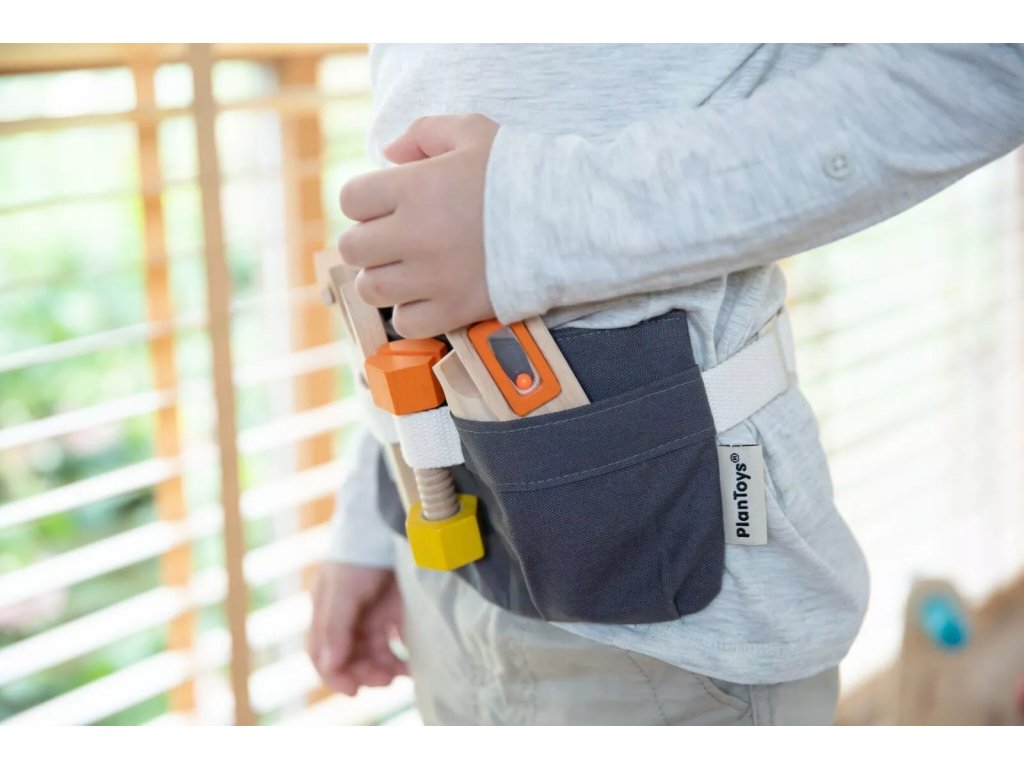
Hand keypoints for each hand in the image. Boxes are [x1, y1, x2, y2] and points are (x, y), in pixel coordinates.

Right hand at [307, 562, 407, 695]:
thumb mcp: (343, 588)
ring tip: (401, 673)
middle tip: (385, 679)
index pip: (322, 654)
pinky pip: (395, 643)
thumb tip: (330, 665)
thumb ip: (335, 627)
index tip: (354, 690)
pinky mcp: (395, 611)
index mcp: (327, 613)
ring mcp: (372, 614)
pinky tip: (411, 662)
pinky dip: (401, 656)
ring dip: (383, 669)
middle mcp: (347, 617)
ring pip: (373, 655)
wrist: (392, 523)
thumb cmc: (360, 553)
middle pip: (350, 658)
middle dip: (365, 673)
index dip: (335, 676)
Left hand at [338, 113, 499, 338]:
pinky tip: (427, 295)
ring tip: (406, 269)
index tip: (386, 204)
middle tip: (393, 239)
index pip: (351, 199)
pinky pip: (405, 322)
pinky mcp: (454, 309)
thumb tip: (387, 154)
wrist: (569, 220)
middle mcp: (415, 235)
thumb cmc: (520, 173)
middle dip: (368, 241)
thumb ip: (424, 133)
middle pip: (352, 248)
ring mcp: (433, 277)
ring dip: (382, 279)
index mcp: (414, 187)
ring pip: (371, 289)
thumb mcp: (474, 132)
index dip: (365, 201)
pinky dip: (409, 312)